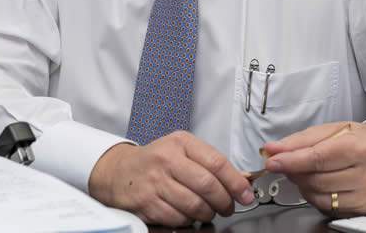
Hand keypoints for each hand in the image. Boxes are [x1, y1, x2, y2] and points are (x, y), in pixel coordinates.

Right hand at [88, 131, 254, 226]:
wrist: (119, 171)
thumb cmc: (156, 161)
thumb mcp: (181, 151)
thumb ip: (209, 163)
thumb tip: (242, 180)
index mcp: (181, 142)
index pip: (216, 162)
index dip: (236, 182)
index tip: (246, 195)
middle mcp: (167, 159)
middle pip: (207, 185)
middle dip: (224, 202)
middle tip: (228, 208)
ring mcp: (155, 181)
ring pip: (194, 205)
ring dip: (207, 214)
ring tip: (207, 212)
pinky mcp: (146, 202)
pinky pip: (177, 218)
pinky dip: (187, 221)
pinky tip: (187, 215)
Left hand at [262, 121, 365, 216]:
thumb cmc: (357, 139)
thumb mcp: (331, 129)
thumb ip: (300, 140)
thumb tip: (273, 150)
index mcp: (358, 147)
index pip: (318, 158)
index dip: (291, 162)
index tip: (272, 162)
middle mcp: (365, 174)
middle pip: (315, 180)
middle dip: (294, 172)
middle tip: (287, 163)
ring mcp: (365, 194)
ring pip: (318, 196)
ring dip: (302, 184)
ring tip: (305, 171)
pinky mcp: (362, 208)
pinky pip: (326, 206)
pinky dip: (314, 195)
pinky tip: (318, 183)